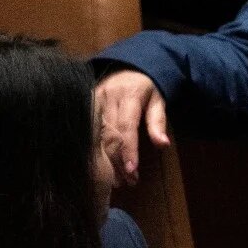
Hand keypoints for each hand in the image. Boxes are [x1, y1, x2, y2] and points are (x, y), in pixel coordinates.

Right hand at [94, 69, 168, 186]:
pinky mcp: (85, 105)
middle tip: (127, 181)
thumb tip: (163, 144)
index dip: (128, 149)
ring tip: (116, 180)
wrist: (127, 66)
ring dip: (106, 160)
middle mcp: (107, 98)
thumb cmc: (146, 86)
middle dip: (118, 161)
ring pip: (96, 136)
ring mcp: (93, 101)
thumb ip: (158, 121)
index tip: (132, 170)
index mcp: (128, 95)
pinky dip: (94, 151)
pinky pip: (87, 132)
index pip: (126, 126)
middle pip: (109, 135)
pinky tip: (100, 166)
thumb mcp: (158, 100)